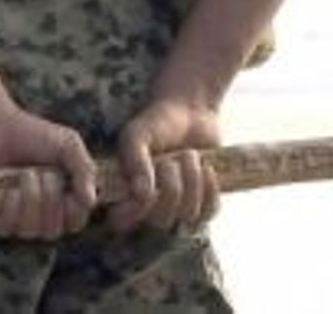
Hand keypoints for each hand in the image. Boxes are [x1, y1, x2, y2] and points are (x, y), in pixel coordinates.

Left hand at [0, 100, 97, 240]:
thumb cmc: (31, 132)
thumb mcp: (68, 144)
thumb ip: (84, 170)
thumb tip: (90, 201)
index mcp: (59, 198)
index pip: (74, 223)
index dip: (75, 212)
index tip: (71, 189)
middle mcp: (37, 212)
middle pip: (52, 231)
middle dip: (51, 201)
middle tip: (45, 173)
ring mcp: (13, 215)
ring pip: (30, 231)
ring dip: (31, 200)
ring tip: (25, 174)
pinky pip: (5, 228)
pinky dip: (10, 207)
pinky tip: (8, 188)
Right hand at [110, 98, 221, 232]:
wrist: (192, 111)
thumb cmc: (158, 123)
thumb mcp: (138, 134)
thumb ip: (134, 160)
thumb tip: (141, 194)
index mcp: (127, 190)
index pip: (122, 220)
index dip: (132, 213)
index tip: (143, 192)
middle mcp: (152, 204)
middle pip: (161, 219)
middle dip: (170, 186)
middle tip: (172, 159)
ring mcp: (179, 205)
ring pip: (187, 214)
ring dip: (192, 181)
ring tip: (190, 155)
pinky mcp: (204, 203)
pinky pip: (209, 212)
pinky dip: (210, 190)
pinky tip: (207, 168)